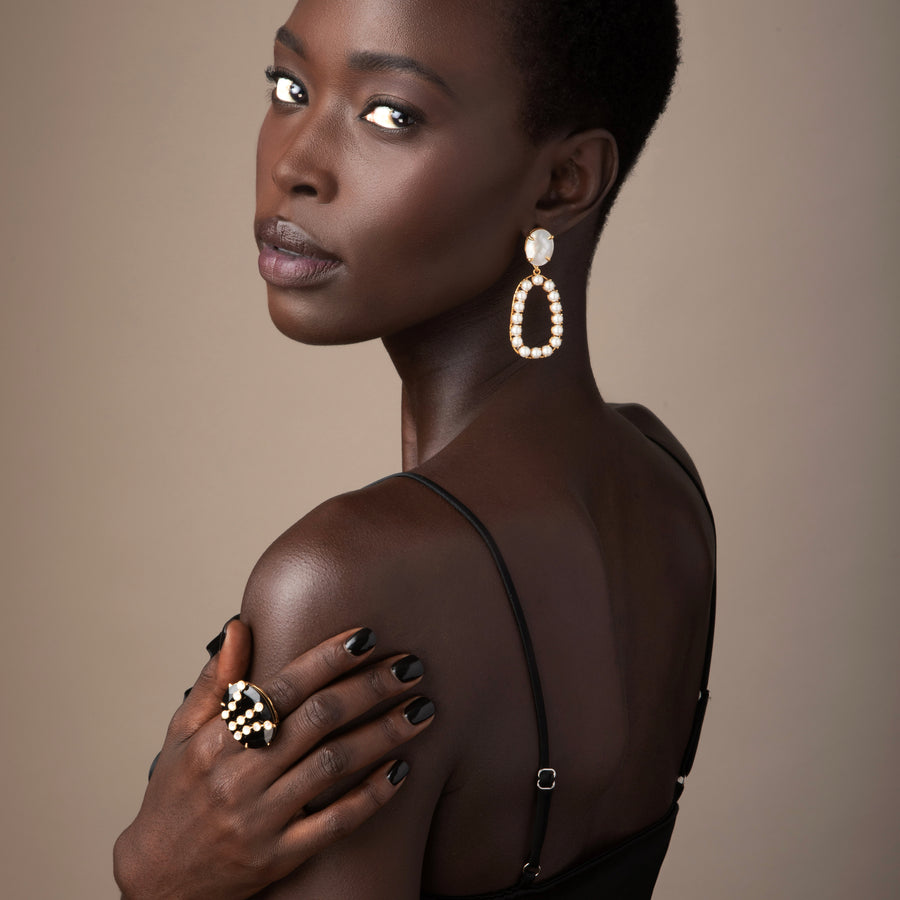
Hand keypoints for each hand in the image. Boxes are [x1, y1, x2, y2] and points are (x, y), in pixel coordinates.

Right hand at [113, 620, 433, 899]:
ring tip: (422, 709)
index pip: (283, 686)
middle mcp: (240, 774)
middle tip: (411, 666)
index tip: (368, 636)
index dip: (328, 658)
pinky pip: (335, 823)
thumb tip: (241, 625)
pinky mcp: (279, 856)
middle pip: (318, 719)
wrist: (157, 879)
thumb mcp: (182, 732)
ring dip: (383, 734)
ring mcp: (261, 818)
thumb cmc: (175, 793)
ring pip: (334, 766)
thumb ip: (217, 679)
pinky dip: (372, 795)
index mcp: (218, 737)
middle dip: (370, 688)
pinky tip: (403, 770)